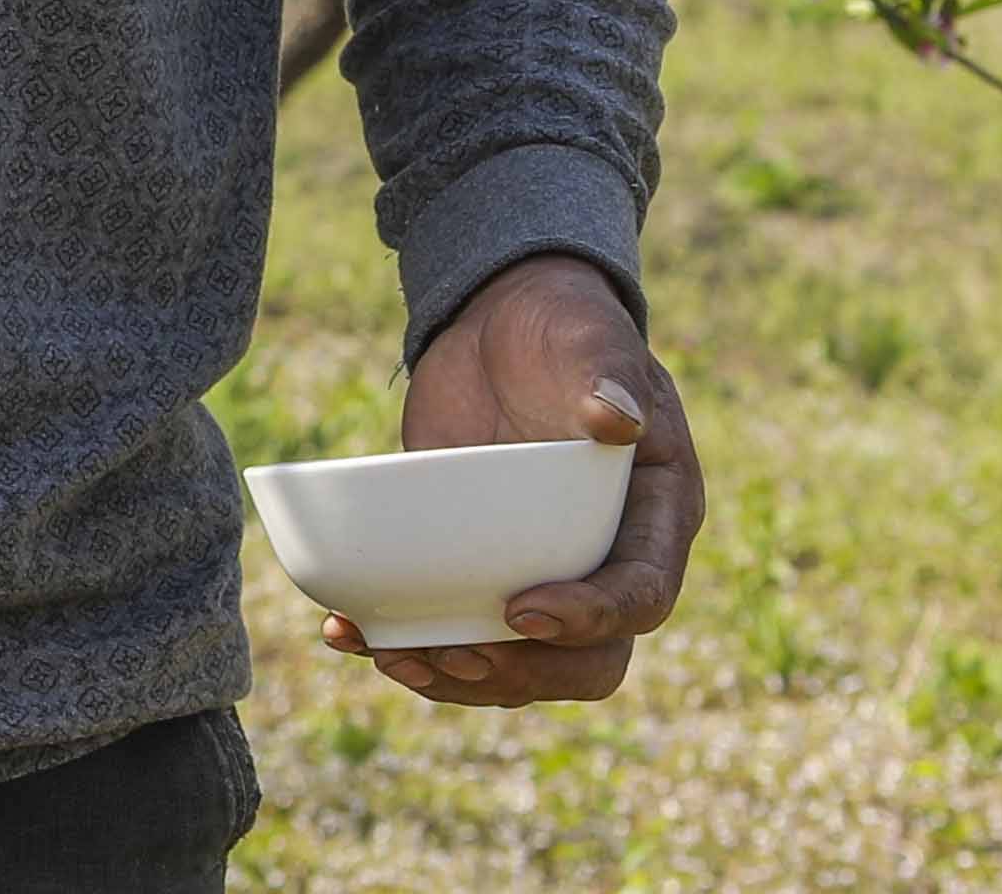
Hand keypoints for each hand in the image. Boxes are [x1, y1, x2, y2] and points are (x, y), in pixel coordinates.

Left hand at [325, 252, 701, 705]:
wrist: (506, 324)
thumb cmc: (566, 331)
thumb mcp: (591, 339)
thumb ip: (607, 371)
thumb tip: (618, 419)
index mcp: (655, 522)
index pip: (641, 597)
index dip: (589, 619)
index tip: (522, 610)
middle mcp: (606, 564)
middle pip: (586, 662)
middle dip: (522, 673)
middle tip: (454, 650)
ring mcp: (541, 573)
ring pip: (518, 665)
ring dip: (459, 677)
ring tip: (393, 656)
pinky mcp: (478, 567)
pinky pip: (455, 627)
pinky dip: (405, 641)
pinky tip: (345, 631)